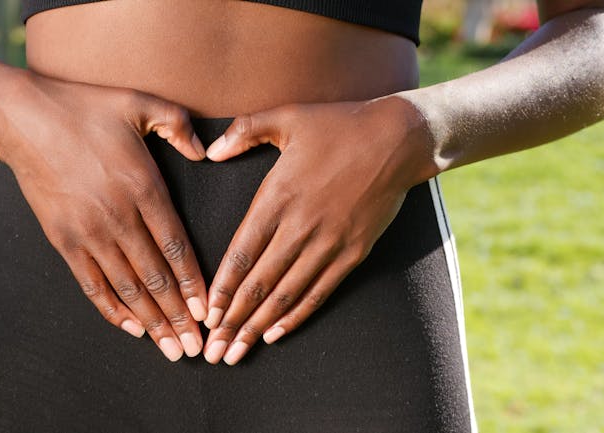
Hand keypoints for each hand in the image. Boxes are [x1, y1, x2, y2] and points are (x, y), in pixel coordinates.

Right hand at [0, 71, 207, 360]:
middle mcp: (118, 217)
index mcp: (143, 187)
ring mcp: (88, 232)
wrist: (22, 118)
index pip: (176, 247)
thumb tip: (205, 152)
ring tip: (171, 348)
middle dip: (179, 316)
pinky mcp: (62, 240)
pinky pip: (92, 284)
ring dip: (151, 322)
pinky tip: (131, 328)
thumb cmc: (85, 108)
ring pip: (127, 288)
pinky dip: (112, 309)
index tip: (208, 311)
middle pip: (156, 278)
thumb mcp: (140, 103)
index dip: (194, 283)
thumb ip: (178, 126)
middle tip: (197, 347)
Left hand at [201, 97, 437, 364]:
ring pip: (287, 293)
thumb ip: (243, 132)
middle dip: (233, 320)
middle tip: (213, 350)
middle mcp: (300, 225)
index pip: (242, 251)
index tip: (206, 315)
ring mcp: (329, 242)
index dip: (222, 287)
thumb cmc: (338, 125)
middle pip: (259, 282)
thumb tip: (210, 152)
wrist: (397, 139)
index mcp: (278, 195)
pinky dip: (297, 314)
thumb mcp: (286, 116)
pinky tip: (276, 333)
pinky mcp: (353, 251)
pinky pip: (320, 290)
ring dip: (259, 325)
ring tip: (237, 352)